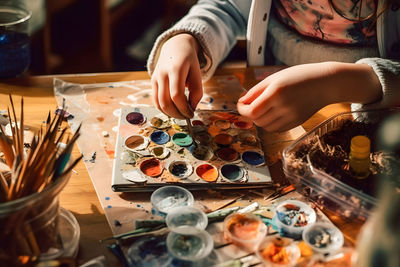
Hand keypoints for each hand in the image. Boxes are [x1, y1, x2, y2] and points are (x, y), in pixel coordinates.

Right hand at [151, 33, 202, 118]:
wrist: (175, 47)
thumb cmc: (189, 61)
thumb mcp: (197, 73)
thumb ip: (197, 91)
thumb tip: (192, 108)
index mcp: (176, 69)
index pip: (176, 95)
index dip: (184, 108)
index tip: (191, 114)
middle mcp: (162, 74)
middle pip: (165, 102)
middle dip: (176, 114)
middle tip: (186, 117)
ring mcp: (155, 78)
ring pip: (158, 103)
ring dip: (169, 113)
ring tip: (180, 114)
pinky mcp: (152, 81)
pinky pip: (155, 100)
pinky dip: (163, 108)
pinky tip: (173, 109)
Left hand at [237, 62, 380, 131]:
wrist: (325, 83)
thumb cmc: (298, 77)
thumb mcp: (274, 78)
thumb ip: (255, 91)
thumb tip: (241, 103)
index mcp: (276, 93)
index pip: (251, 111)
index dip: (242, 110)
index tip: (241, 104)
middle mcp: (284, 106)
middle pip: (257, 120)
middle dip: (251, 114)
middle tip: (253, 104)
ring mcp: (291, 117)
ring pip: (265, 127)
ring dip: (260, 119)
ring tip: (266, 107)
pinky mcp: (296, 123)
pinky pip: (276, 129)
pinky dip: (271, 123)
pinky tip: (275, 112)